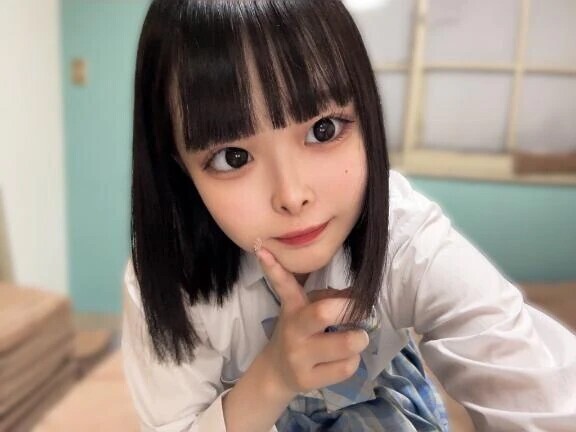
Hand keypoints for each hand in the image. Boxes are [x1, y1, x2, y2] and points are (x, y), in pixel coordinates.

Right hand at [255, 248, 368, 396]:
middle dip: (350, 310)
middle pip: (323, 313)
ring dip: (359, 340)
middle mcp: (293, 330)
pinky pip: (346, 368)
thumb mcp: (307, 311)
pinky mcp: (307, 380)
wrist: (277, 372)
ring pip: (346, 345)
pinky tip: (345, 359)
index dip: (274, 268)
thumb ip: (330, 299)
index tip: (264, 250)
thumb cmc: (301, 333)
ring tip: (356, 339)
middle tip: (362, 313)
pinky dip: (354, 361)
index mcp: (293, 308)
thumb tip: (358, 294)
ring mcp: (299, 357)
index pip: (283, 286)